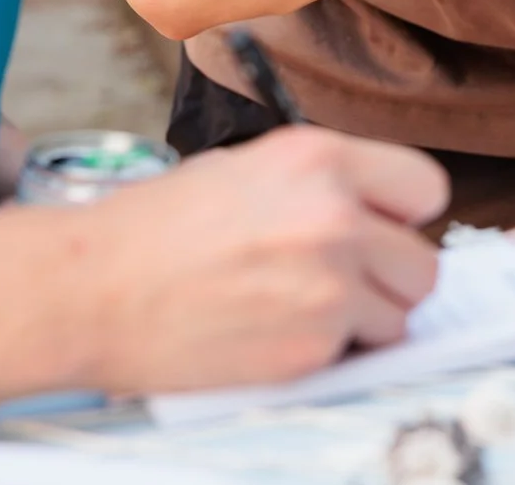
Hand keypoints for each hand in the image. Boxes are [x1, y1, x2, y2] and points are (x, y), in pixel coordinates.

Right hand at [55, 127, 448, 394]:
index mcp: (318, 157)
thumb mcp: (245, 171)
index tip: (382, 232)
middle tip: (339, 283)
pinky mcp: (312, 346)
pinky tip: (272, 334)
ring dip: (364, 322)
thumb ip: (318, 188)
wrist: (88, 287)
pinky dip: (325, 355)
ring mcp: (329, 284)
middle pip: (424, 263)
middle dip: (388, 280)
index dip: (403, 218)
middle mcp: (334, 215)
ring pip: (401, 316)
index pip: (426, 188)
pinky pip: (357, 355)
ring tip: (299, 310)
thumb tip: (373, 220)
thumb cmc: (152, 230)